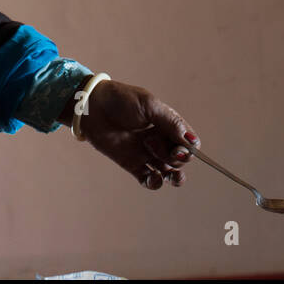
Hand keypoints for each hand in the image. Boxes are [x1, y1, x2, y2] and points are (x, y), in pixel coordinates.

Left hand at [74, 79, 198, 189]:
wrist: (92, 106)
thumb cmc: (121, 100)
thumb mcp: (149, 105)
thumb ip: (171, 123)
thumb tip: (192, 140)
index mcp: (167, 125)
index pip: (188, 142)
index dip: (189, 148)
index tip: (181, 147)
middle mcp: (159, 140)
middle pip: (179, 159)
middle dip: (175, 157)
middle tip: (152, 143)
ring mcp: (146, 153)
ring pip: (168, 172)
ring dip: (173, 177)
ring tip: (170, 176)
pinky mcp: (131, 164)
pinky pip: (148, 179)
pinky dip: (155, 183)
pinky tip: (154, 178)